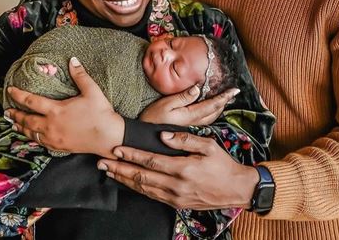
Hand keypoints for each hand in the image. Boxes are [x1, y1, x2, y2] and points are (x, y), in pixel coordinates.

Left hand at [5, 57, 124, 157]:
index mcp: (57, 110)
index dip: (18, 95)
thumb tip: (72, 60)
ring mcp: (55, 138)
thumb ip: (80, 75)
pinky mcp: (60, 147)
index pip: (31, 101)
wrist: (108, 137)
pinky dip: (33, 138)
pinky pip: (41, 143)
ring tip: (15, 125)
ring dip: (22, 128)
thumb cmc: (101, 113)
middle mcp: (51, 126)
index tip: (10, 90)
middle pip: (27, 120)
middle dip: (16, 115)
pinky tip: (33, 136)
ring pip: (32, 134)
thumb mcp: (92, 91)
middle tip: (7, 111)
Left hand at [97, 131, 258, 209]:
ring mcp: (175, 197)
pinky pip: (152, 196)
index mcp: (182, 169)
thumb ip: (184, 139)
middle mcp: (175, 185)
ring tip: (109, 173)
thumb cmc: (223, 165)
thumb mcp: (208, 146)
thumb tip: (162, 135)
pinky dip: (137, 189)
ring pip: (143, 189)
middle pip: (140, 177)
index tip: (116, 149)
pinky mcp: (177, 204)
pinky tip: (128, 183)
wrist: (237, 190)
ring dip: (124, 180)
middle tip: (101, 163)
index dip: (131, 155)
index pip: (150, 161)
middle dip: (119, 169)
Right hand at [139, 86, 239, 125]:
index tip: (235, 90)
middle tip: (232, 94)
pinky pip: (204, 122)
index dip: (224, 97)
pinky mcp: (187, 131)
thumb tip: (198, 88)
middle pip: (214, 112)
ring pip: (210, 118)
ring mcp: (191, 129)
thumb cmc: (152, 119)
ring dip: (218, 108)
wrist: (142, 138)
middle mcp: (194, 123)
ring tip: (224, 101)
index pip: (212, 105)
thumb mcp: (165, 104)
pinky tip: (210, 111)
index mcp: (190, 115)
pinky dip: (210, 114)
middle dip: (223, 102)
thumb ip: (183, 97)